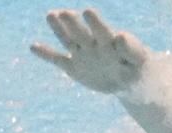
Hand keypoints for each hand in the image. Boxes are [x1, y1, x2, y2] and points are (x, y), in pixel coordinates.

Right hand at [30, 9, 148, 94]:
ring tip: (51, 15)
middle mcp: (94, 43)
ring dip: (59, 29)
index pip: (102, 31)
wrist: (130, 81)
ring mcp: (83, 53)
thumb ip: (131, 51)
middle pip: (82, 33)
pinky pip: (58, 60)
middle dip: (72, 23)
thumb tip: (121, 36)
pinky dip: (46, 54)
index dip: (95, 23)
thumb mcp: (138, 62)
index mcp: (111, 41)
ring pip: (69, 40)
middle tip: (63, 12)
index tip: (87, 11)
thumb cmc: (138, 68)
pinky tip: (33, 46)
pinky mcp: (74, 66)